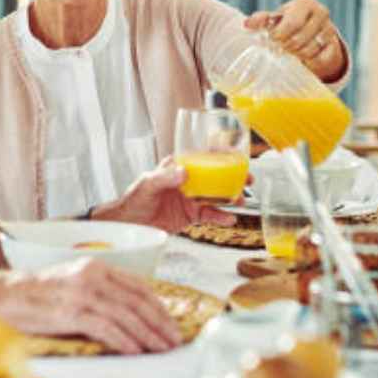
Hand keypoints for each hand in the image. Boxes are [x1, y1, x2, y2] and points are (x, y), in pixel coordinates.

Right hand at [0, 257, 180, 353]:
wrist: (2, 296)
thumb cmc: (36, 295)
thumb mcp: (73, 284)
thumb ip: (99, 292)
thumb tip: (129, 314)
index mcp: (96, 267)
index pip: (138, 286)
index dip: (158, 306)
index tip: (170, 323)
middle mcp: (92, 276)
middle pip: (137, 301)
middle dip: (159, 323)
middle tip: (174, 340)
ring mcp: (81, 293)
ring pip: (125, 315)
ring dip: (147, 335)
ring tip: (161, 349)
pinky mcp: (70, 312)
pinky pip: (105, 328)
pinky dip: (124, 340)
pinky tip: (135, 350)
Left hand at [92, 159, 238, 231]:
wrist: (129, 224)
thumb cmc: (134, 199)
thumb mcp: (147, 183)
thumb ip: (164, 177)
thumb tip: (184, 172)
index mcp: (178, 167)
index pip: (202, 156)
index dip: (220, 154)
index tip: (235, 154)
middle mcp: (188, 181)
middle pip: (216, 176)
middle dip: (234, 176)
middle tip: (248, 179)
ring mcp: (191, 198)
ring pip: (216, 196)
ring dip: (231, 197)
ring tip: (241, 200)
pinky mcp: (191, 215)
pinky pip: (210, 215)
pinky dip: (221, 217)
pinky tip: (230, 219)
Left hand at [245, 0, 344, 81]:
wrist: (313, 31)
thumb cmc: (289, 22)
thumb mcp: (275, 18)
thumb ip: (261, 20)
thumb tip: (246, 24)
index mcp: (306, 3)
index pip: (291, 24)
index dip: (278, 35)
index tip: (272, 38)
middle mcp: (321, 13)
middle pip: (298, 40)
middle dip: (286, 47)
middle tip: (281, 47)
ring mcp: (330, 30)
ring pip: (308, 51)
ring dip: (296, 54)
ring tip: (291, 50)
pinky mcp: (334, 46)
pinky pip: (318, 60)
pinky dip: (308, 60)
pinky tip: (304, 55)